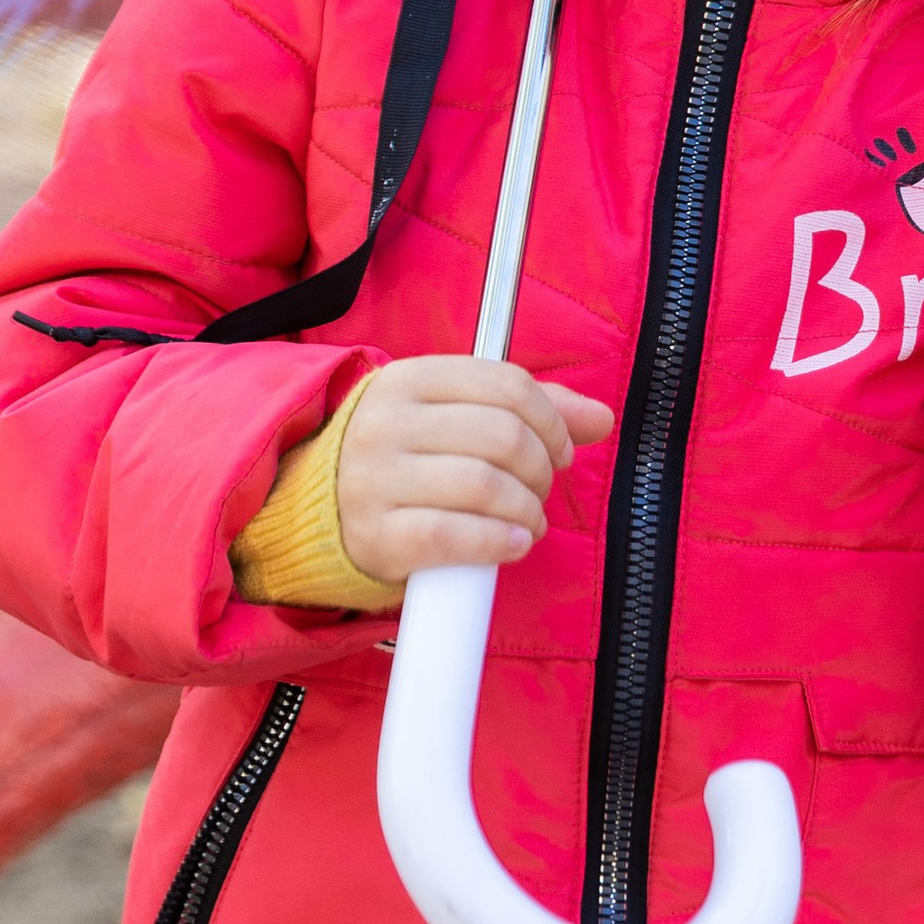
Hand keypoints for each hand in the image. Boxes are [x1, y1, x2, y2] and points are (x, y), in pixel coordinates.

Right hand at [336, 355, 615, 586]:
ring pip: (483, 486)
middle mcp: (386, 424)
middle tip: (540, 489)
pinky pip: (451, 536)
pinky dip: (496, 542)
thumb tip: (602, 418)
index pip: (505, 385)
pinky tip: (512, 544)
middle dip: (540, 470)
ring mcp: (374, 480)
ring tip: (528, 521)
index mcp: (409, 380)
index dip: (551, 420)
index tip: (561, 450)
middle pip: (501, 436)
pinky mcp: (374, 536)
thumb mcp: (454, 416)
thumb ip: (529, 411)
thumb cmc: (406, 456)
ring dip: (527, 510)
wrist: (322, 508)